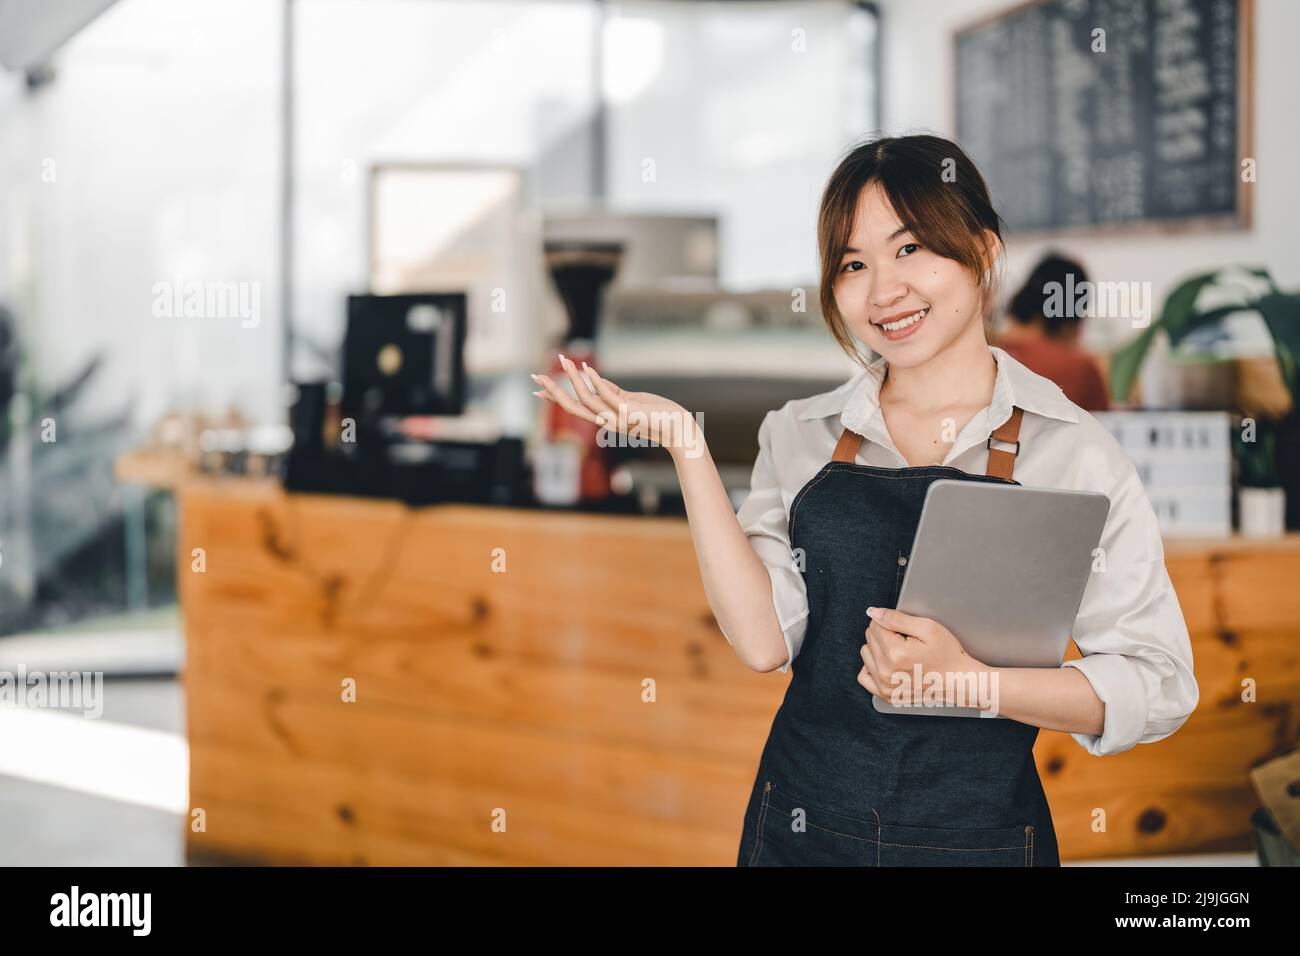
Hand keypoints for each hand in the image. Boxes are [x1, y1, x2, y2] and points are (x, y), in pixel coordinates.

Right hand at [531, 354, 703, 457]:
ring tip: (563, 361)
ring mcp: (617, 418)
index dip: (556, 398)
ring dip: (573, 379)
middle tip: (535, 377)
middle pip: (572, 406)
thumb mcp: (631, 400)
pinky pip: (608, 396)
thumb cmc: (658, 415)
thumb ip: (613, 392)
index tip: (538, 390)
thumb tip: (597, 379)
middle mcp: (607, 420)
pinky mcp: (629, 412)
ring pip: (587, 399)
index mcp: (606, 417)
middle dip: (554, 392)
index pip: (575, 407)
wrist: (679, 429)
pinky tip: (587, 368)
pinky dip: (596, 382)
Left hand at [857, 607, 989, 708]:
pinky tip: (887, 664)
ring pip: (866, 654)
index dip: (892, 623)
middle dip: (886, 635)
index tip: (907, 632)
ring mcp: (885, 686)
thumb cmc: (947, 655)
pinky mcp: (886, 695)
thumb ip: (895, 618)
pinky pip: (864, 677)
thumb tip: (872, 612)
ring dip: (879, 650)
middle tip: (908, 642)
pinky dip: (873, 667)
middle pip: (869, 638)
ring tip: (901, 653)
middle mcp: (886, 672)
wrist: (959, 681)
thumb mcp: (927, 628)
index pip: (875, 625)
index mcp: (895, 653)